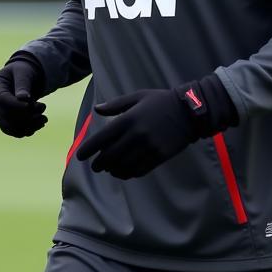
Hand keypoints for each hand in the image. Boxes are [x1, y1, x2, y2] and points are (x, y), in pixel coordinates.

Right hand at [0, 58, 46, 136]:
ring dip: (29, 126)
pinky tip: (40, 124)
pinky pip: (15, 132)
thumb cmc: (22, 72)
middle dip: (26, 115)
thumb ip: (22, 84)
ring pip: (10, 127)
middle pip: (5, 116)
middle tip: (43, 107)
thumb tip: (23, 98)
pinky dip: (28, 131)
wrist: (22, 79)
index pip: (2, 100)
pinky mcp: (6, 124)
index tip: (31, 104)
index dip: (16, 105)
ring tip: (44, 118)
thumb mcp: (23, 73)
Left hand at [76, 88, 196, 178]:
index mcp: (127, 119)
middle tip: (95, 166)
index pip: (101, 139)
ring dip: (113, 170)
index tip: (80, 156)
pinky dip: (128, 174)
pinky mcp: (159, 156)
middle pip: (110, 156)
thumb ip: (115, 105)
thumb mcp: (137, 97)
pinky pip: (139, 170)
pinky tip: (123, 172)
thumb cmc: (161, 101)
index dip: (88, 149)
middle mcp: (135, 135)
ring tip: (109, 170)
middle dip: (99, 164)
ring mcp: (148, 147)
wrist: (190, 111)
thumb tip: (97, 109)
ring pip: (123, 166)